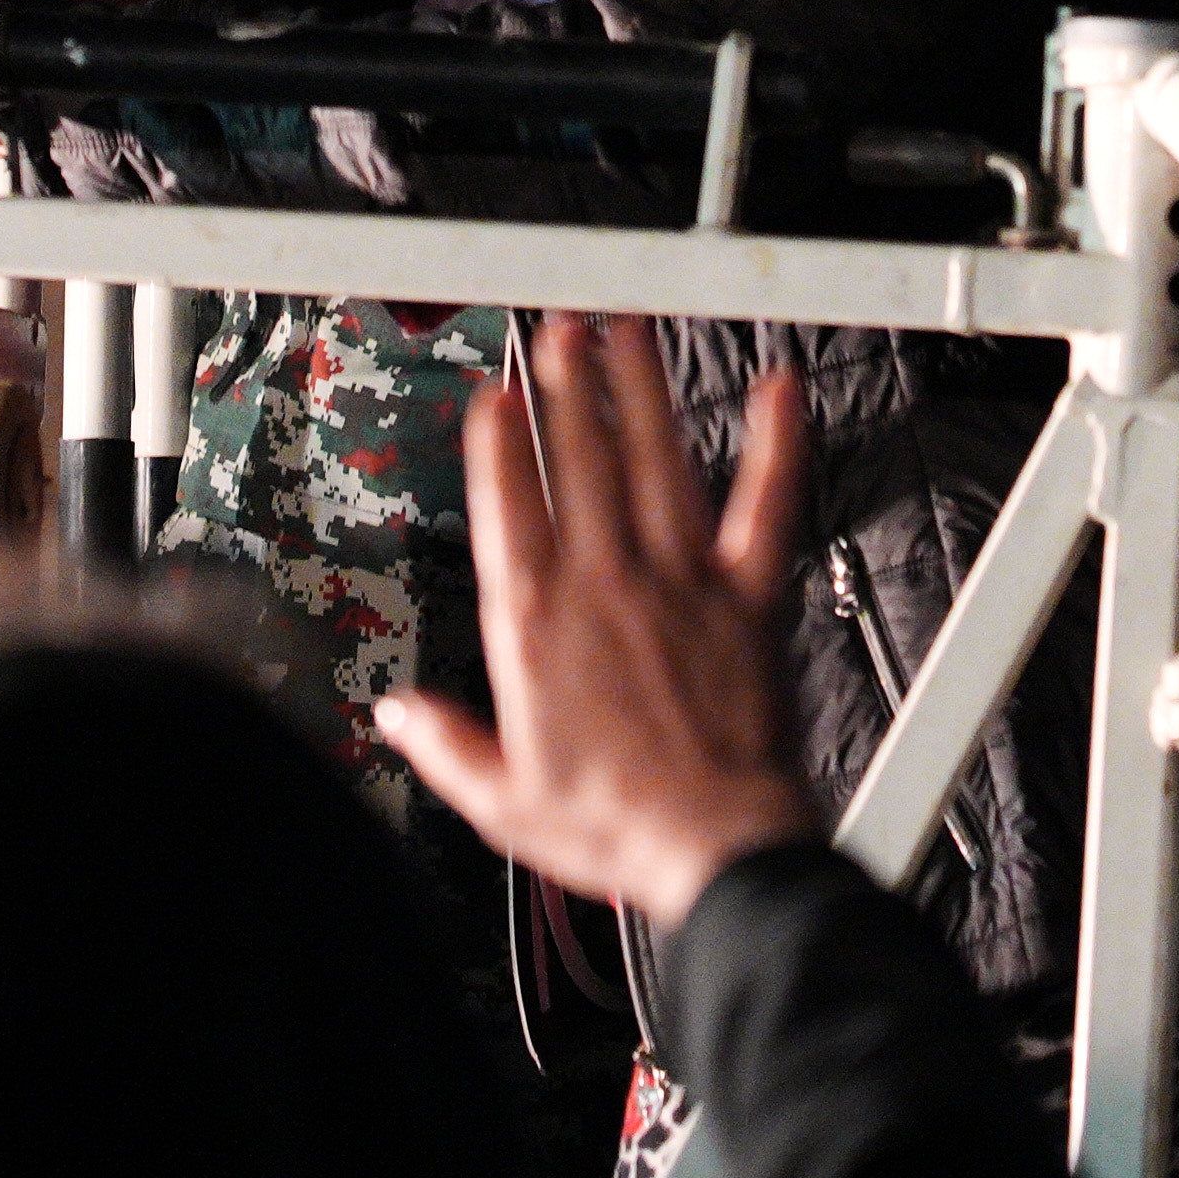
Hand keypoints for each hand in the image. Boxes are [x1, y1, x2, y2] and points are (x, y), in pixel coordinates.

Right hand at [373, 316, 821, 929]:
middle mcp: (605, 583)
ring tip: (627, 332)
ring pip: (657, 459)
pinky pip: (765, 504)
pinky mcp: (747, 596)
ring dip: (641, 389)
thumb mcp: (501, 799)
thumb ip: (446, 745)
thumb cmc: (615, 825)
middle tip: (560, 331)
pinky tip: (780, 394)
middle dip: (566, 385)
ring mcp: (680, 580)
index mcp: (536, 624)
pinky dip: (776, 444)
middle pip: (580, 459)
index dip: (499, 441)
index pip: (508, 504)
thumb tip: (399, 714)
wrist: (715, 846)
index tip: (496, 395)